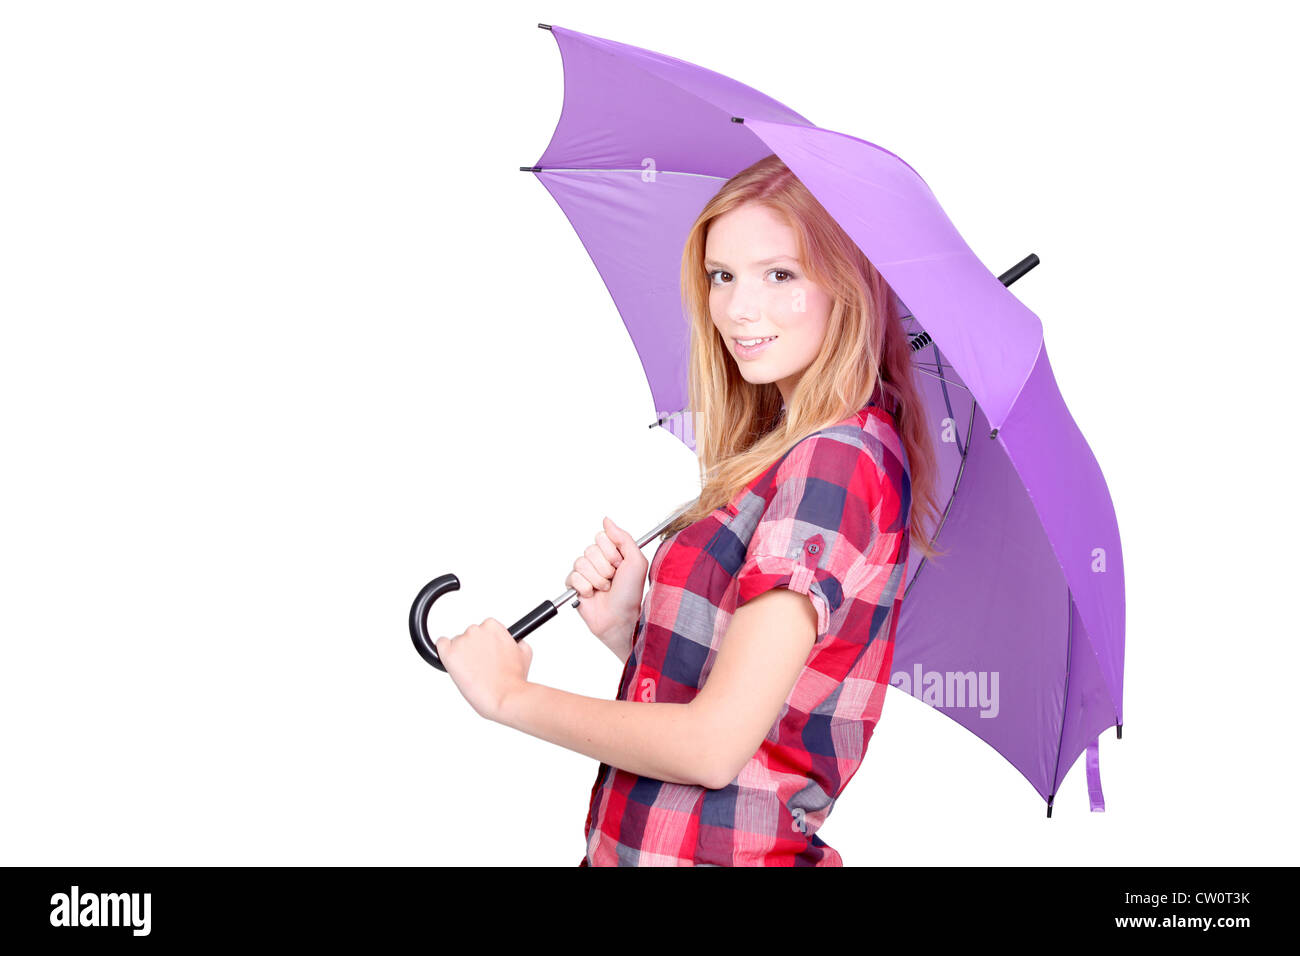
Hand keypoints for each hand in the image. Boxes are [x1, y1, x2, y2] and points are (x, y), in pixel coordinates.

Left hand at [435, 618, 531, 721]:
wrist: (505, 697)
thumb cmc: (514, 680)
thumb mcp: (525, 654)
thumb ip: (517, 642)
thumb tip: (514, 642)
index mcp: (492, 626)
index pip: (483, 628)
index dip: (485, 643)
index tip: (486, 654)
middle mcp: (476, 630)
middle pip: (469, 636)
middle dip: (473, 649)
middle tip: (480, 666)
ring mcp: (461, 642)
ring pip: (455, 644)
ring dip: (461, 656)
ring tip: (472, 673)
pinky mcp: (449, 654)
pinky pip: (440, 645)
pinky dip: (444, 653)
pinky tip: (453, 664)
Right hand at [567, 516, 647, 652]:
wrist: (620, 619)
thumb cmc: (630, 593)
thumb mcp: (636, 561)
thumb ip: (623, 537)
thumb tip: (607, 520)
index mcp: (613, 552)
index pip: (601, 538)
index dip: (611, 553)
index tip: (620, 566)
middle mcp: (599, 560)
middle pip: (590, 550)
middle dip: (604, 568)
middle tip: (613, 580)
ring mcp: (586, 573)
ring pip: (580, 563)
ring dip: (596, 579)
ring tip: (604, 589)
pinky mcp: (575, 585)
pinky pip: (572, 577)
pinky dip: (585, 587)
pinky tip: (593, 595)